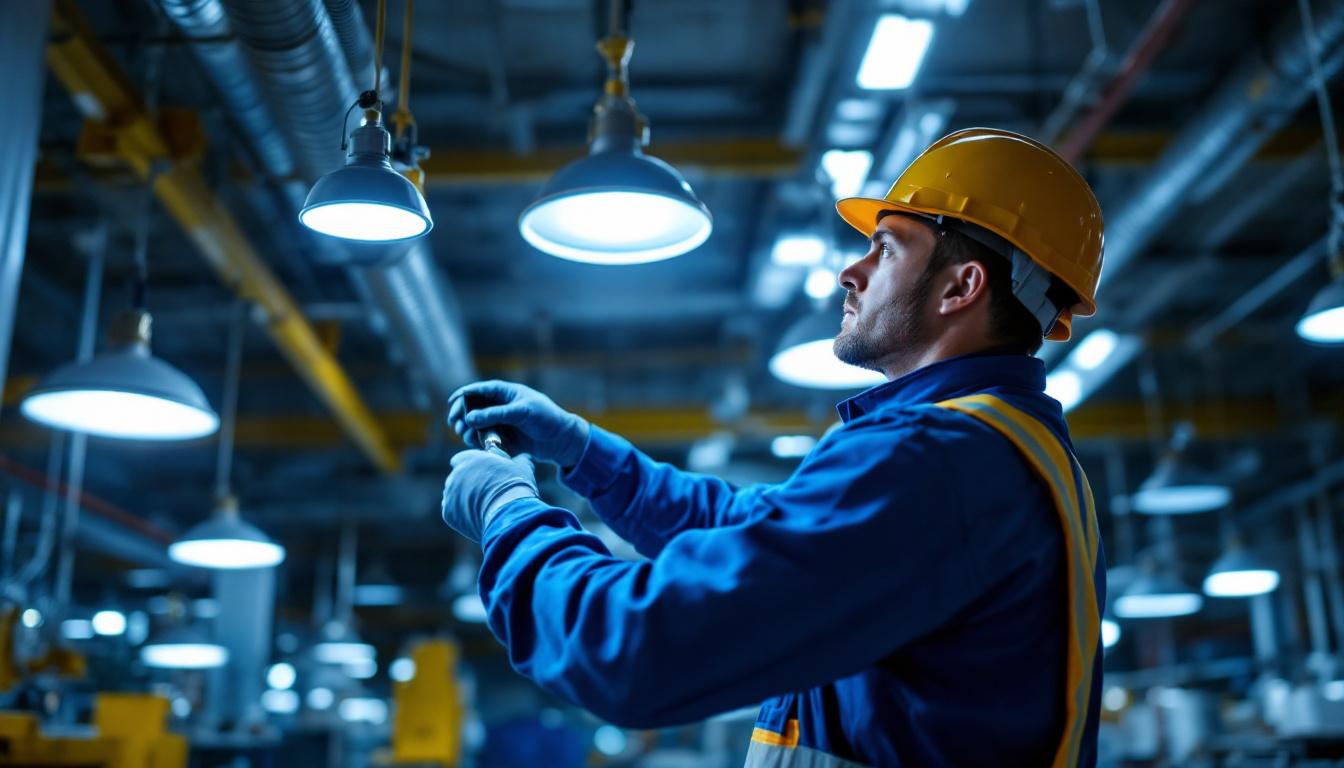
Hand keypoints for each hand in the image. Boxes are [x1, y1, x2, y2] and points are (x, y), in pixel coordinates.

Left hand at [441, 450, 537, 542]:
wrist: (509, 514)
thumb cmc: (516, 487)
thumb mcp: (522, 467)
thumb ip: (519, 459)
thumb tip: (524, 458)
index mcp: (468, 459)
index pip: (462, 459)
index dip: (473, 465)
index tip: (484, 473)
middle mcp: (454, 475)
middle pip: (457, 478)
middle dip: (468, 483)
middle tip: (486, 492)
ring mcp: (449, 494)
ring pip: (455, 495)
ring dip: (464, 498)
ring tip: (484, 506)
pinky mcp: (448, 513)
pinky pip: (453, 512)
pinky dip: (463, 514)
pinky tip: (479, 516)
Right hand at [448, 381, 589, 467]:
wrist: (560, 440)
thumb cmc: (545, 418)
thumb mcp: (521, 412)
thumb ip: (496, 415)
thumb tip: (469, 418)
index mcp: (504, 393)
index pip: (478, 390)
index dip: (463, 396)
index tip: (452, 403)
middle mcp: (498, 407)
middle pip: (471, 408)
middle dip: (461, 415)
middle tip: (455, 424)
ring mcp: (498, 423)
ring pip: (475, 425)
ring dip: (467, 430)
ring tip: (466, 436)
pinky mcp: (500, 438)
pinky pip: (483, 439)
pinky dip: (477, 441)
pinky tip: (476, 444)